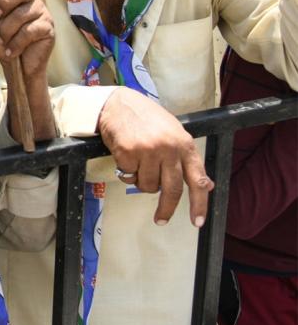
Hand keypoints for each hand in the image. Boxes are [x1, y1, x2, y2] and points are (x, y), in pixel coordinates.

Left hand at [0, 0, 53, 78]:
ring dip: (6, 32)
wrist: (15, 67)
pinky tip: (12, 52)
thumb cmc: (3, 42)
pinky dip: (15, 44)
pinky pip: (28, 31)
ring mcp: (42, 12)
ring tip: (4, 43)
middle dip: (4, 2)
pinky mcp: (48, 27)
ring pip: (21, 15)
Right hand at [97, 88, 212, 225]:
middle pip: (172, 189)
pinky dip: (125, 171)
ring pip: (147, 186)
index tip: (197, 222)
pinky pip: (128, 176)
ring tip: (137, 164)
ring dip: (141, 182)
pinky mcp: (127, 152)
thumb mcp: (173, 133)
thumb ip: (187, 158)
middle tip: (161, 219)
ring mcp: (147, 150)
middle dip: (166, 208)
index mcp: (184, 143)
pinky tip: (125, 156)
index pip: (197, 179)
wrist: (118, 103)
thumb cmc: (146, 118)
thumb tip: (205, 184)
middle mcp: (168, 148)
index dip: (199, 204)